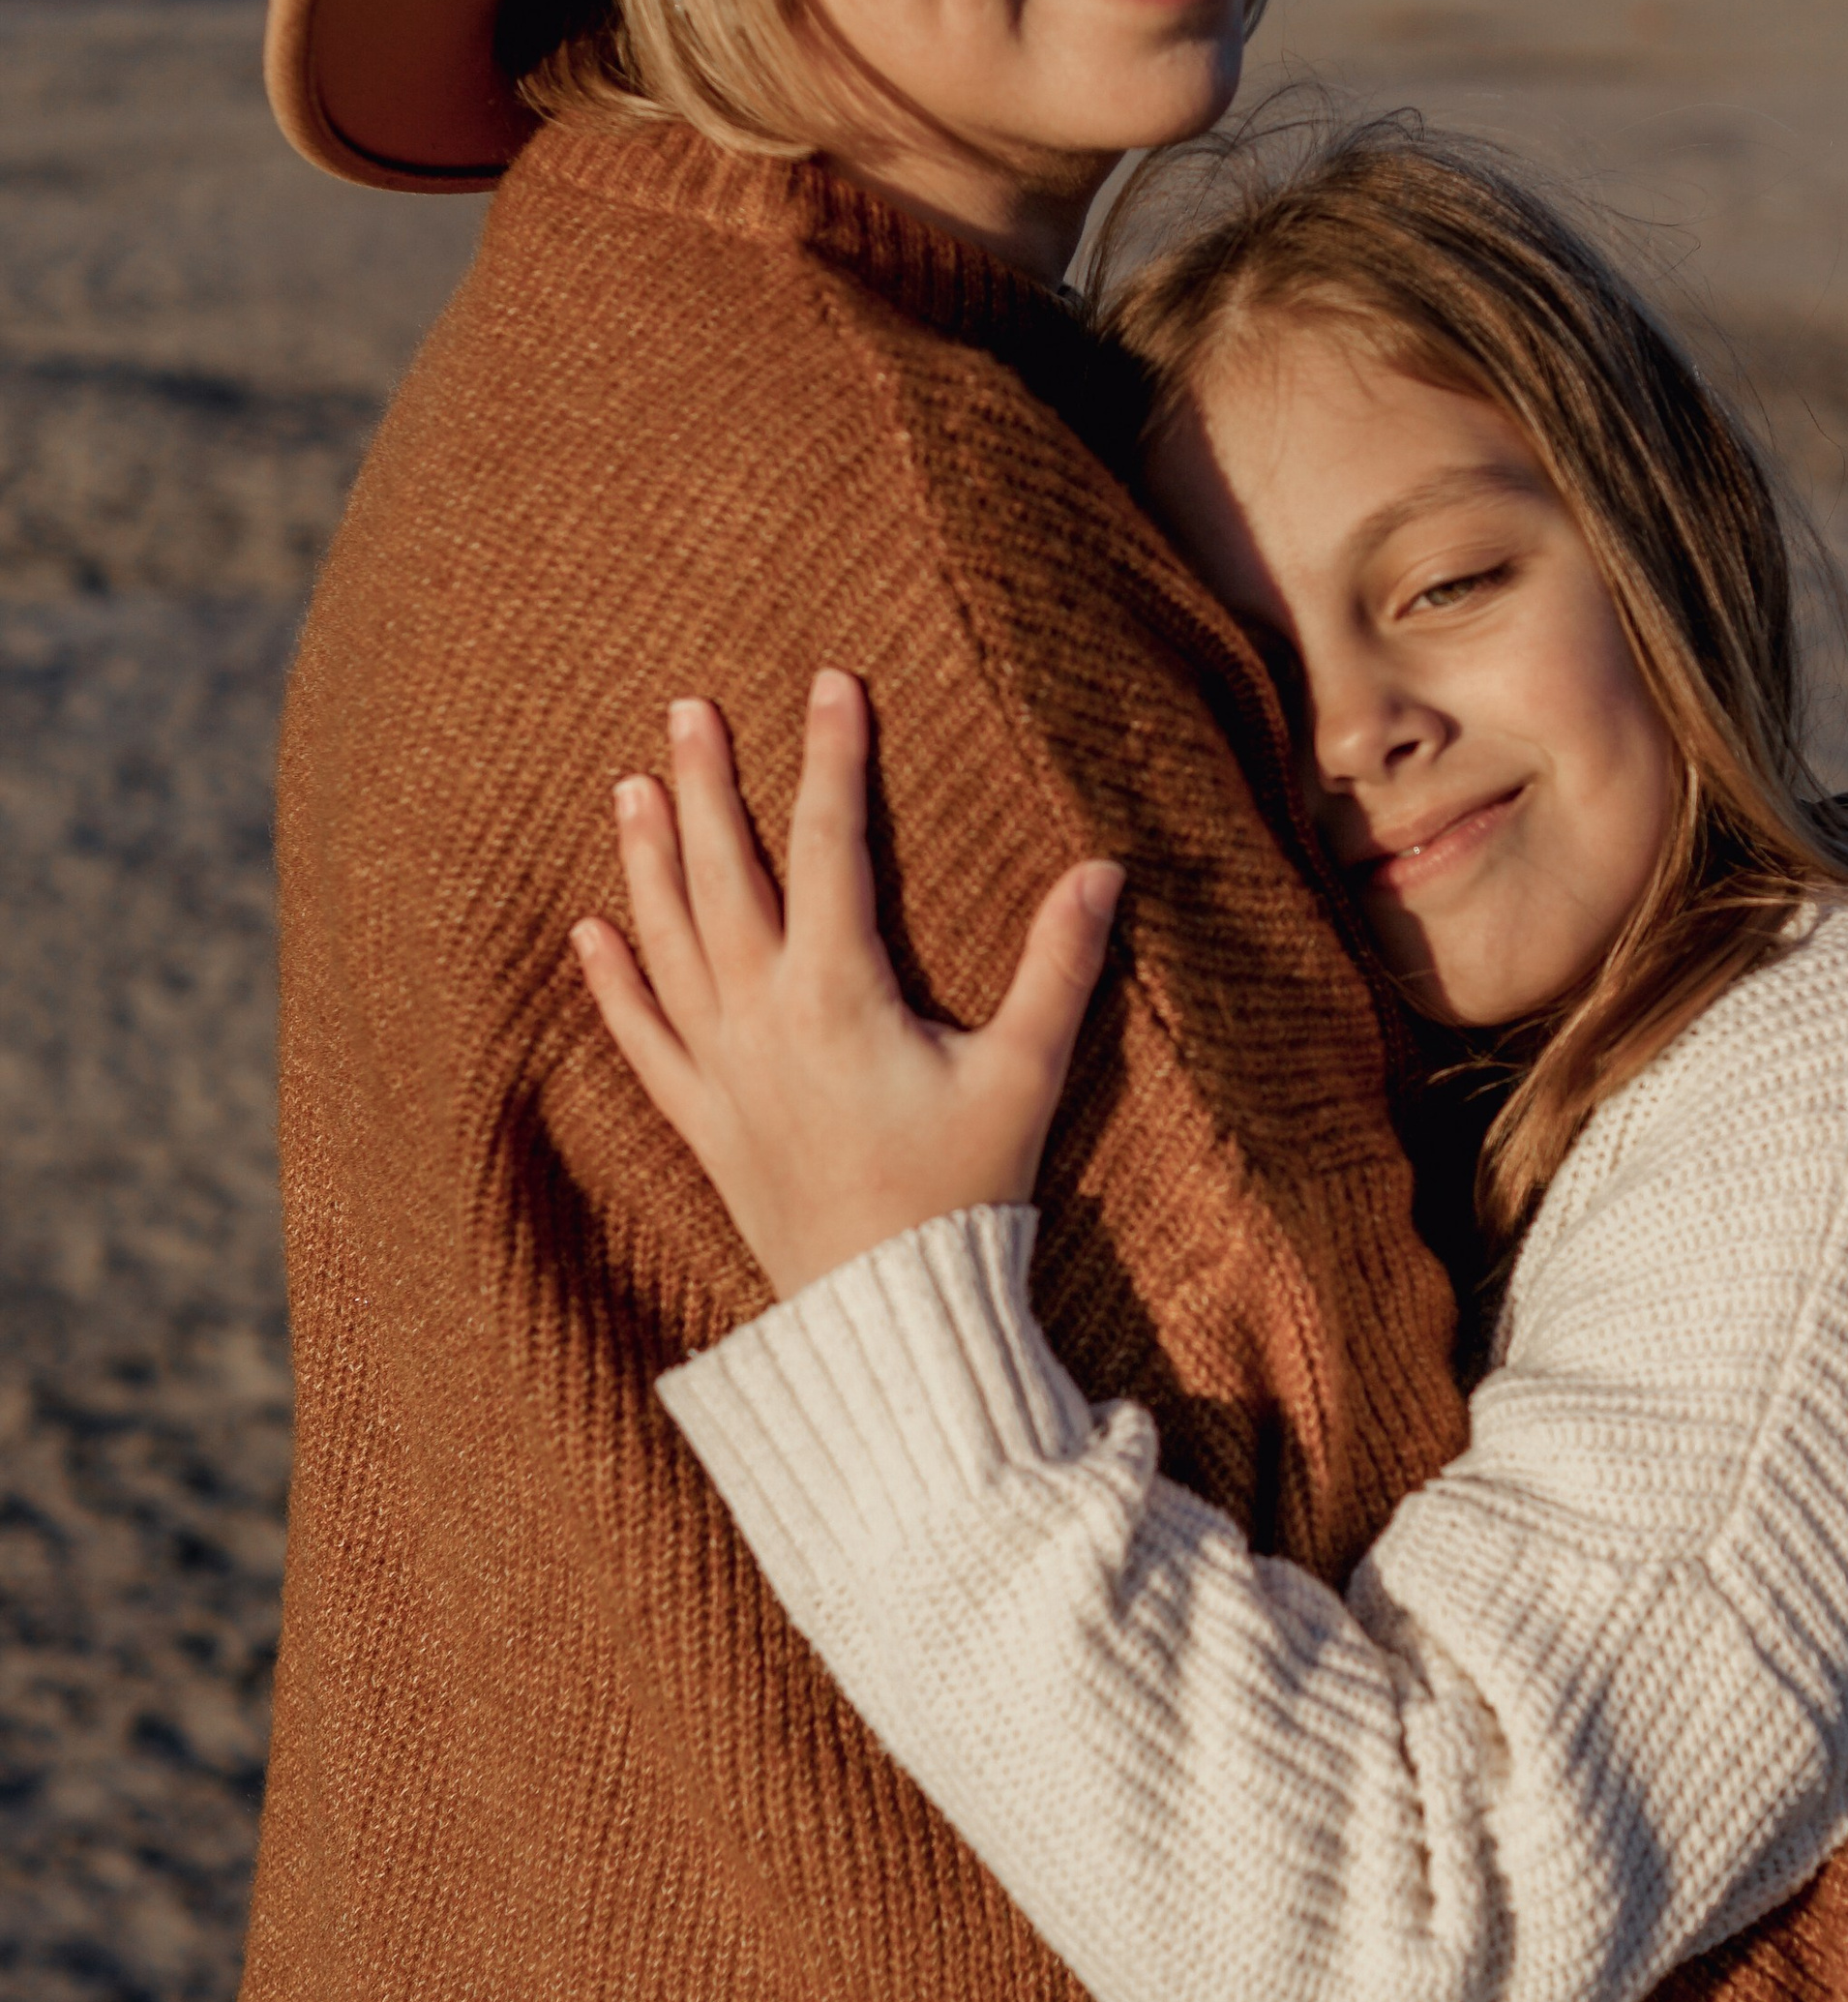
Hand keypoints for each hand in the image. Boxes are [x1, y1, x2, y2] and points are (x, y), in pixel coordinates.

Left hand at [572, 672, 1121, 1298]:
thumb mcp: (1026, 1074)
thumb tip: (1103, 870)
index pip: (830, 845)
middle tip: (689, 706)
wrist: (890, 1318)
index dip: (833, 758)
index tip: (833, 683)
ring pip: (669, 943)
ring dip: (647, 860)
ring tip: (631, 784)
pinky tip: (590, 932)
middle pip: (724, 876)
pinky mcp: (703, 1124)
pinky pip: (643, 1039)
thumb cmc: (964, 1195)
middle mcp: (761, 1020)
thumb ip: (1059, 966)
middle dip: (708, 785)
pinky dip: (613, 984)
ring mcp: (721, 1073)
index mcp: (837, 994)